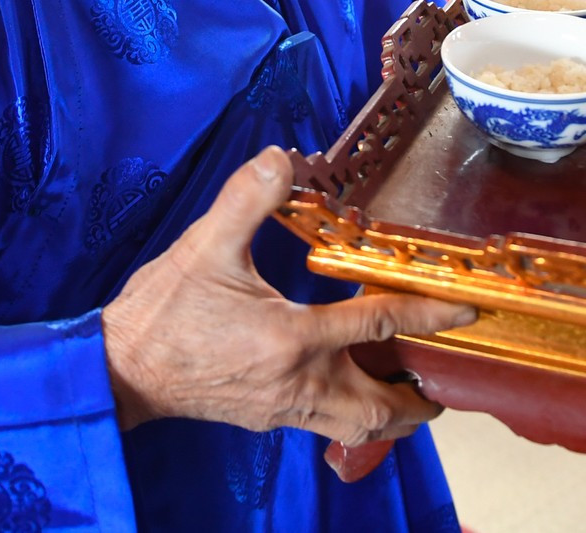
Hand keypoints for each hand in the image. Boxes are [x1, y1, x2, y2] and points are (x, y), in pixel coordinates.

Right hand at [102, 147, 475, 447]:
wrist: (119, 372)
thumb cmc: (162, 313)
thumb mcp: (205, 245)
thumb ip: (248, 198)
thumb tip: (283, 158)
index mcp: (291, 338)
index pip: (377, 325)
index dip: (428, 314)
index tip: (466, 309)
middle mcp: (297, 382)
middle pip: (379, 407)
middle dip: (418, 399)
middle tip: (443, 380)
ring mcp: (283, 408)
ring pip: (356, 427)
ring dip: (390, 415)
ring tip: (412, 396)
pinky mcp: (267, 418)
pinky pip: (327, 426)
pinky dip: (354, 417)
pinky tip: (352, 394)